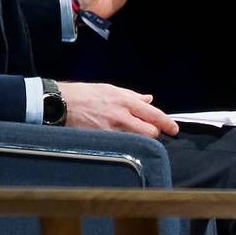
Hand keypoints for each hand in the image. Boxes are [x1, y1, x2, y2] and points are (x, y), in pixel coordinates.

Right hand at [60, 82, 178, 137]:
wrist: (61, 103)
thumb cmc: (84, 94)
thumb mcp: (111, 89)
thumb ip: (132, 96)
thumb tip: (148, 100)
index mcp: (125, 101)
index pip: (153, 115)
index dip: (167, 123)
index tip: (174, 129)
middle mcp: (121, 116)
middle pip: (150, 132)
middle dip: (154, 133)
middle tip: (151, 132)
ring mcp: (111, 130)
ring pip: (137, 140)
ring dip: (140, 140)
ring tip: (135, 136)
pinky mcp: (102, 140)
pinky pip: (122, 145)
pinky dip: (126, 144)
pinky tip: (122, 141)